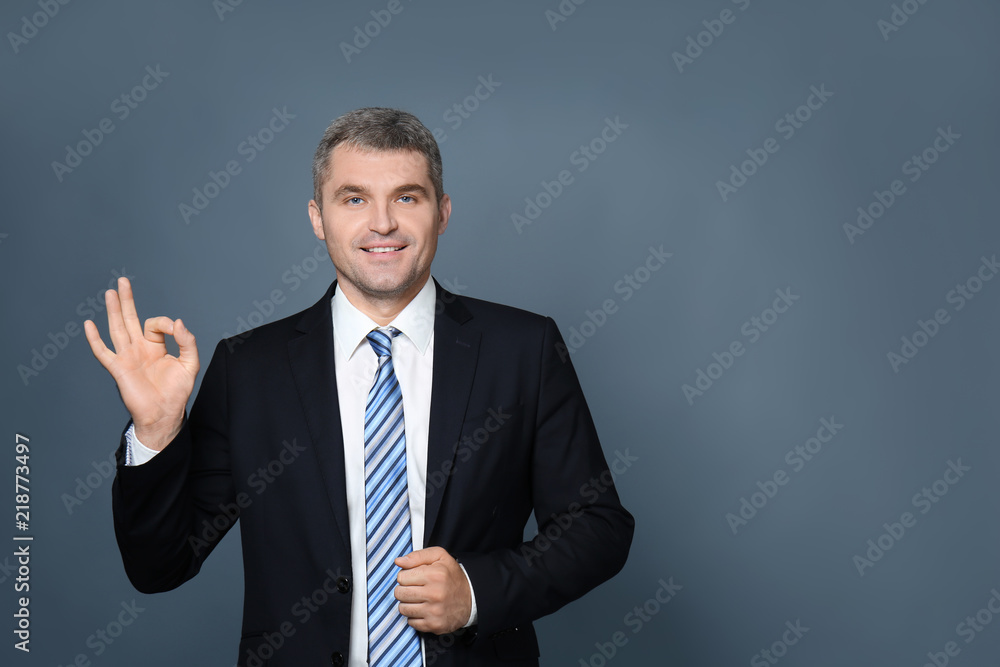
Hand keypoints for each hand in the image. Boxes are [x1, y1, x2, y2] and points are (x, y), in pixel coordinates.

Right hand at [83, 277, 198, 449]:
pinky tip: (89, 325)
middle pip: (130, 319)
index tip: (176, 329)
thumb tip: (179, 322)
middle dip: (127, 300)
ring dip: (114, 311)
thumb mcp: (190, 364)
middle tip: (122, 282)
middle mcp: (139, 349)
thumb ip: (188, 342)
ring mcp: (127, 357)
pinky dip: (95, 339)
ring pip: (117, 329)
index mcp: (156, 346)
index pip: (155, 324)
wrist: (164, 414)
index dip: (166, 323)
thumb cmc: (177, 392)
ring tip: (110, 293)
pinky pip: (103, 352)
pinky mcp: (118, 369)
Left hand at [395, 547, 471, 634]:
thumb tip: (399, 561)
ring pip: (403, 608)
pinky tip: (424, 609)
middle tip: (414, 588)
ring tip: (418, 598)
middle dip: (404, 589)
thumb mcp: (439, 557)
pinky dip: (414, 616)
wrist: (471, 598)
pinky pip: (411, 622)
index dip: (406, 576)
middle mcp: (435, 594)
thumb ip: (417, 556)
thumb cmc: (452, 577)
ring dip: (408, 603)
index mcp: (435, 575)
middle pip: (400, 593)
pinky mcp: (434, 625)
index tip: (414, 577)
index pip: (401, 577)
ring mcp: (434, 611)